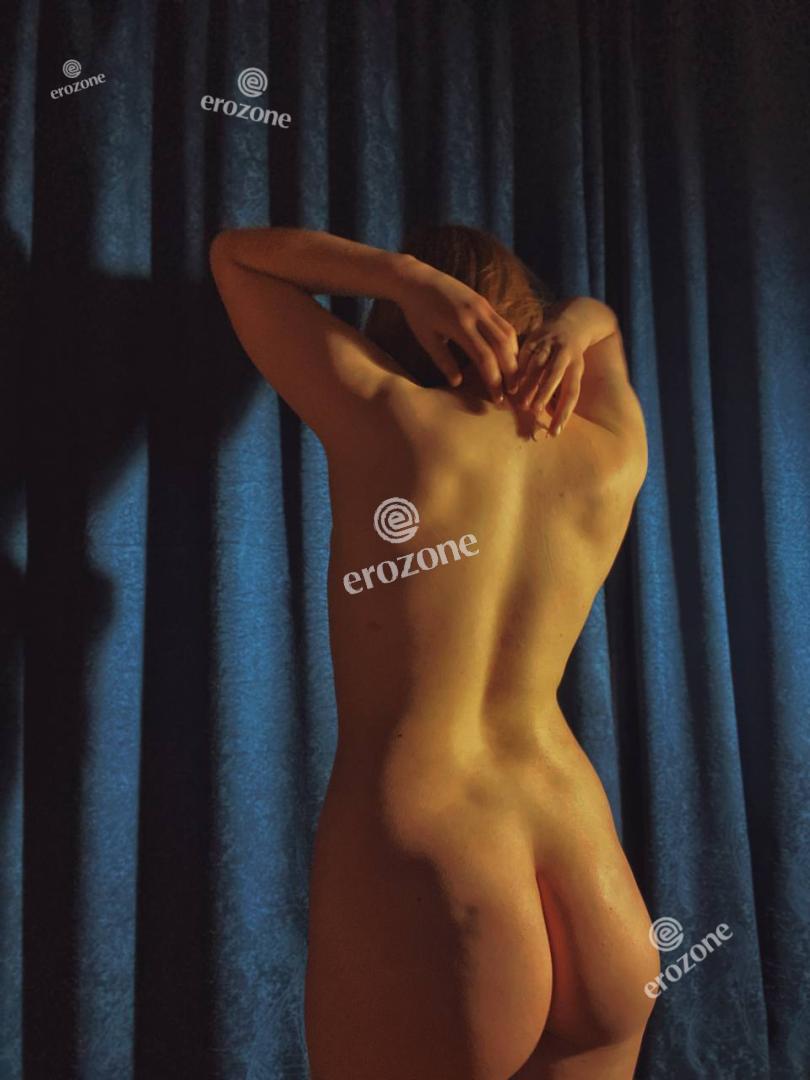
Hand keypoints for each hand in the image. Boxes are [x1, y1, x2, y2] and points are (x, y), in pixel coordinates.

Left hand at [395, 258, 518, 401]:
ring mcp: (483, 306)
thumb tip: (458, 383)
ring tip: (514, 376)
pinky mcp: (485, 302)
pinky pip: (504, 324)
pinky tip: (508, 356)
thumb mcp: (426, 339)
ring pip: (509, 334)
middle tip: (513, 392)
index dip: (494, 380)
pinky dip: (510, 342)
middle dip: (511, 372)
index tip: (497, 397)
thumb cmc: (417, 312)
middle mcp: (477, 314)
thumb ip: (443, 361)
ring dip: (514, 357)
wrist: (417, 279)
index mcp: (460, 326)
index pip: (485, 358)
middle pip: (503, 346)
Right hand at [514, 313, 587, 435]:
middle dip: (544, 393)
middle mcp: (565, 353)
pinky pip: (525, 353)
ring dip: (528, 383)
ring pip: (538, 364)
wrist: (572, 321)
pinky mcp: (536, 336)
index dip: (564, 413)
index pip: (572, 393)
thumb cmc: (571, 358)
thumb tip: (553, 421)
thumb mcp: (573, 372)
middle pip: (555, 374)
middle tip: (533, 411)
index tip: (554, 432)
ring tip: (519, 400)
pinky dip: (518, 368)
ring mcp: (550, 343)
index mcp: (576, 366)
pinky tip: (510, 382)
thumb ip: (561, 394)